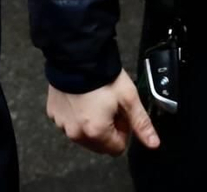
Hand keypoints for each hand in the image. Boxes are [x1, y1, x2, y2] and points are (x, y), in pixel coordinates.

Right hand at [45, 74, 160, 155]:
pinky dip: (76, 115)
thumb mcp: (128, 98)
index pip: (117, 148)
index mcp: (96, 132)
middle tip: (110, 106)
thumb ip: (141, 123)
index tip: (121, 114)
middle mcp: (76, 133)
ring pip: (83, 135)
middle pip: (99, 144)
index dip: (123, 131)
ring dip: (91, 123)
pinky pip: (68, 123)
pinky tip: (81, 98)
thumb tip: (153, 143)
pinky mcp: (53, 114)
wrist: (77, 56)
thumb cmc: (102, 76)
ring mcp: (62, 124)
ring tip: (95, 100)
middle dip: (107, 129)